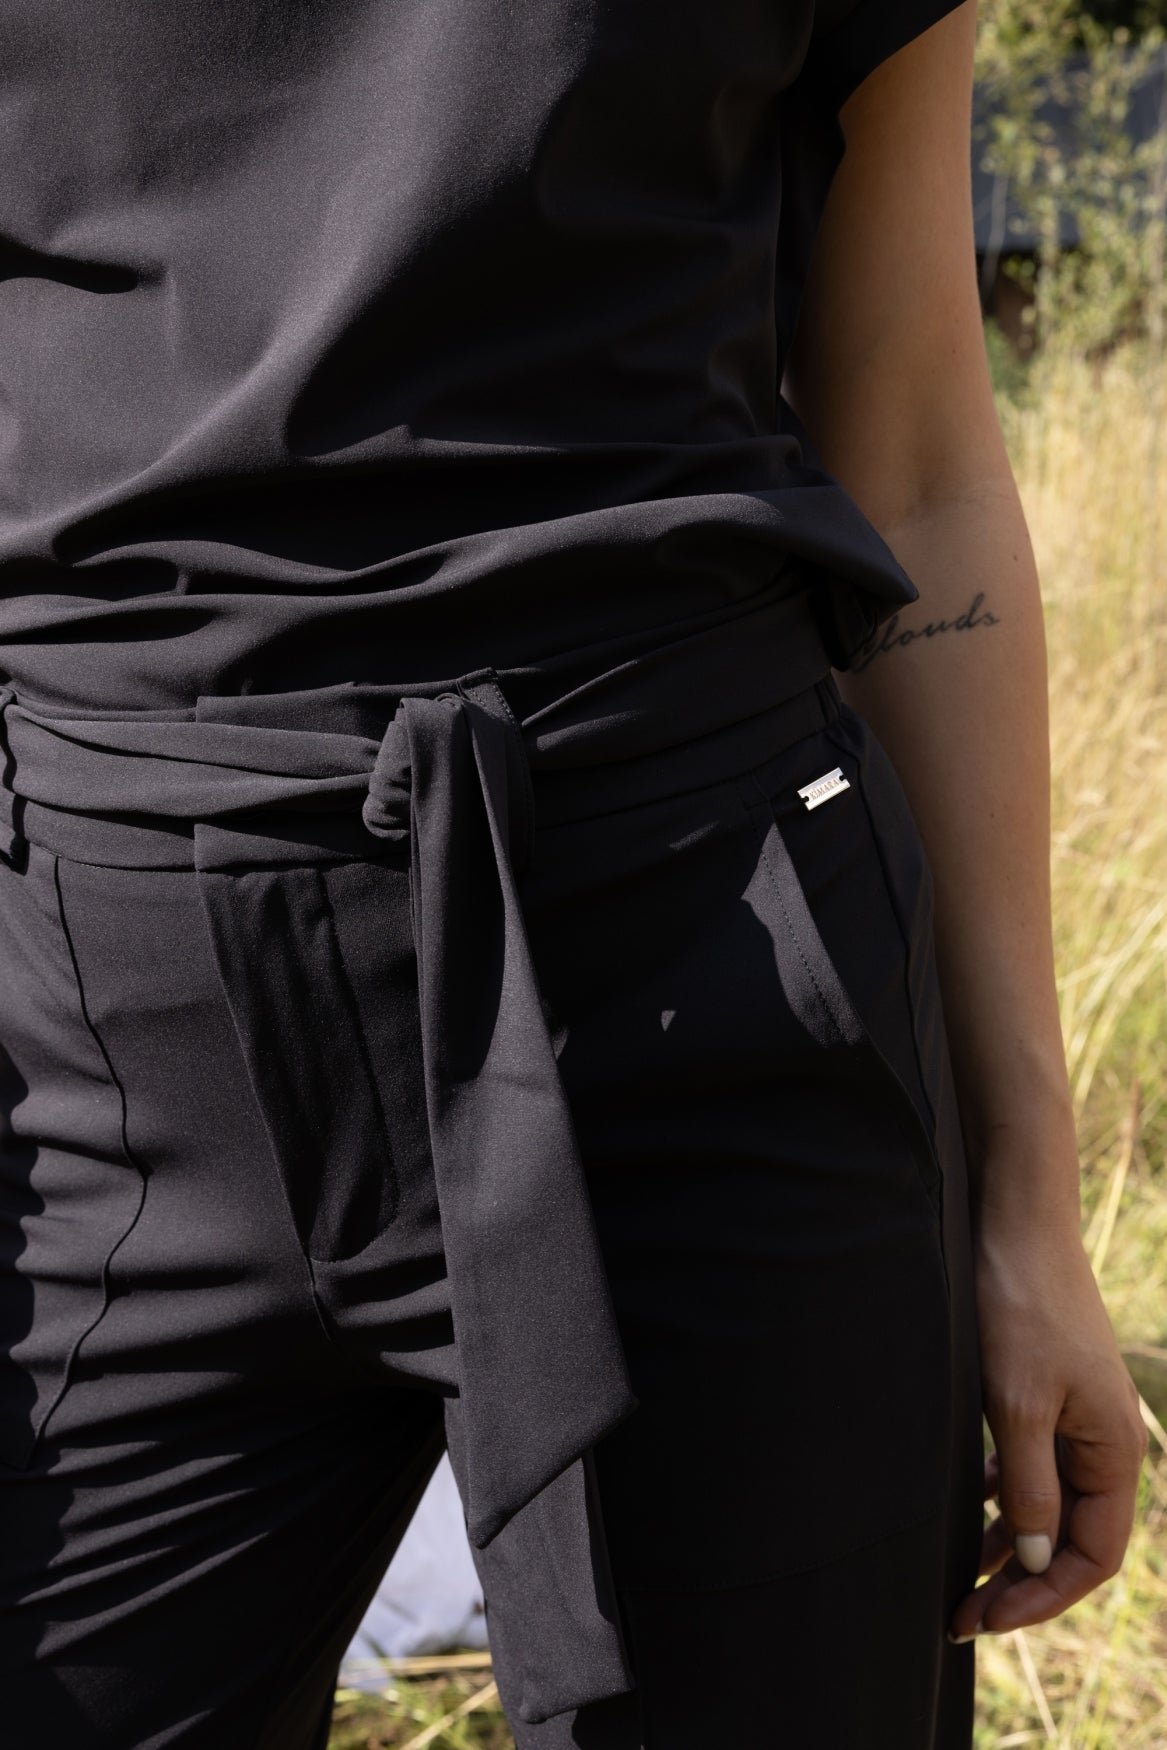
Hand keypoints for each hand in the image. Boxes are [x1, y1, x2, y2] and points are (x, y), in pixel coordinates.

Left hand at [947, 1216, 1147, 1641]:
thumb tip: (1029, 1561)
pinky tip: (969, 1507)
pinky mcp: (1049, 1396)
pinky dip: (1003, 1496)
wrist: (1014, 1223)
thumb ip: (1028, 1486)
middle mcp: (1106, 1442)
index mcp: (1115, 1451)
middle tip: (960, 1614)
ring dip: (1007, 1546)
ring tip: (958, 1579)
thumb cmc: (1019, 1306)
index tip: (986, 1616)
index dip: (1042, 1596)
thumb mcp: (1017, 1403)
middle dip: (1019, 1582)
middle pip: (1070, 1539)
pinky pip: (1034, 1467)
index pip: (1091, 1556)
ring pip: (1048, 1506)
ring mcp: (1078, 1419)